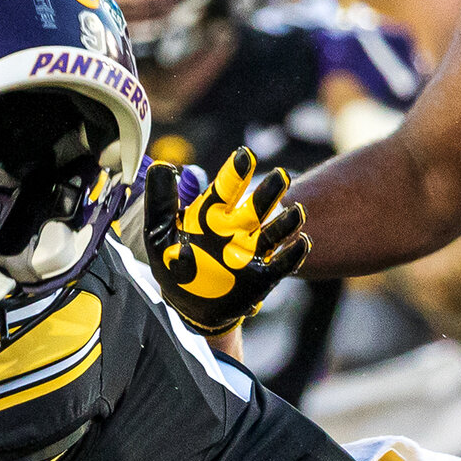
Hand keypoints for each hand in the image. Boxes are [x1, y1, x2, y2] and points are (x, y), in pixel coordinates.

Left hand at [146, 148, 307, 332]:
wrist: (185, 304)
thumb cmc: (173, 261)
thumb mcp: (158, 231)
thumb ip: (160, 200)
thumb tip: (160, 166)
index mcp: (213, 213)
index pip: (226, 188)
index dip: (235, 172)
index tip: (244, 157)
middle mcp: (237, 228)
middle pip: (257, 206)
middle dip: (269, 192)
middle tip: (280, 176)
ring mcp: (251, 251)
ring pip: (274, 233)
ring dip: (287, 222)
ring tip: (296, 213)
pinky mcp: (262, 277)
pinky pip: (282, 264)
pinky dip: (293, 254)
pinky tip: (301, 242)